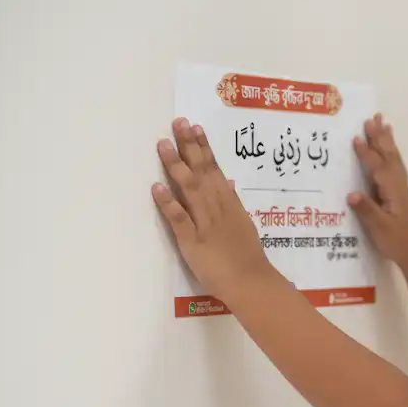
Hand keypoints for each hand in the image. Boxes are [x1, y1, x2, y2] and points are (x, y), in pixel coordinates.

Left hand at [152, 118, 273, 298]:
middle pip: (202, 172)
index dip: (204, 147)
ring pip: (191, 190)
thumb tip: (227, 181)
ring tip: (163, 145)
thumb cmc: (246, 257)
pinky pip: (180, 220)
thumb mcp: (244, 223)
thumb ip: (233, 202)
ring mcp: (205, 224)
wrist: (251, 283)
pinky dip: (169, 203)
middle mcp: (217, 208)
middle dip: (189, 146)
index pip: (215, 170)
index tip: (195, 126)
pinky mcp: (193, 242)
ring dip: (176, 166)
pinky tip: (156, 188)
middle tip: (178, 123)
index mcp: (229, 204)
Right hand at [348, 114, 407, 266]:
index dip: (367, 153)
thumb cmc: (397, 241)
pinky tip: (388, 151)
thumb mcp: (380, 228)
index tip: (356, 137)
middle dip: (380, 137)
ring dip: (387, 140)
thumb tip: (351, 194)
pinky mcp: (400, 193)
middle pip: (389, 156)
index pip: (378, 167)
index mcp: (393, 191)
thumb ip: (367, 210)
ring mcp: (401, 188)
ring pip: (394, 158)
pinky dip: (390, 153)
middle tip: (373, 118)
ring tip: (383, 123)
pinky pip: (395, 166)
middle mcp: (398, 185)